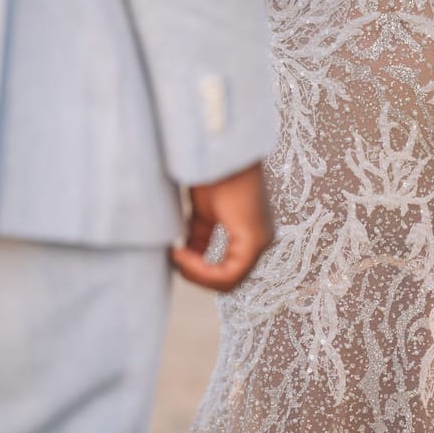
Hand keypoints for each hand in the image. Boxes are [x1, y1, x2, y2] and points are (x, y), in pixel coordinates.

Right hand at [172, 163, 272, 291]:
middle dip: (196, 275)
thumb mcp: (203, 211)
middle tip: (174, 257)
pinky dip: (202, 271)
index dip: (197, 270)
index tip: (174, 253)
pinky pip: (229, 275)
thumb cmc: (212, 173)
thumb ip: (200, 234)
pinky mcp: (253, 239)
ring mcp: (260, 241)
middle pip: (227, 280)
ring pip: (229, 281)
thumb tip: (185, 253)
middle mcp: (260, 241)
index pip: (226, 271)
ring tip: (177, 256)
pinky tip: (181, 253)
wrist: (218, 151)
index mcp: (249, 234)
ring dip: (197, 274)